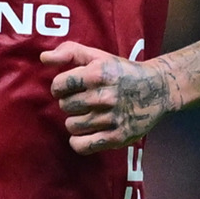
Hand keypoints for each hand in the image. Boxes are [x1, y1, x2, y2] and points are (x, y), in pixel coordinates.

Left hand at [41, 41, 175, 153]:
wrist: (156, 90)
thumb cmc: (120, 72)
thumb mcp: (97, 56)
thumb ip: (69, 52)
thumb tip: (43, 58)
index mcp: (98, 74)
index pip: (59, 84)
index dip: (60, 86)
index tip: (68, 86)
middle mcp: (105, 97)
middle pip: (64, 106)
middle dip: (69, 102)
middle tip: (82, 100)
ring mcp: (112, 119)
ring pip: (72, 125)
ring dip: (76, 120)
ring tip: (88, 113)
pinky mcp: (118, 138)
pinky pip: (82, 146)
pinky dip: (79, 141)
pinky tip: (85, 132)